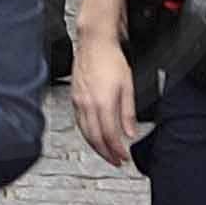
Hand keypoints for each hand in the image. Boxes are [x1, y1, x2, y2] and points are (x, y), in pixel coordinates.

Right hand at [72, 45, 141, 171]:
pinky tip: (93, 135)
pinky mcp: (74, 97)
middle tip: (116, 161)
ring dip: (96, 146)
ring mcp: (79, 101)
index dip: (117, 150)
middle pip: (95, 138)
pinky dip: (87, 134)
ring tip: (106, 153)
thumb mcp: (128, 86)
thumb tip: (130, 132)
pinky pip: (79, 122)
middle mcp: (88, 105)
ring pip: (85, 132)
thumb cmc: (111, 59)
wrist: (94, 42)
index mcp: (103, 103)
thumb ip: (128, 112)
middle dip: (106, 154)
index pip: (110, 135)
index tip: (124, 157)